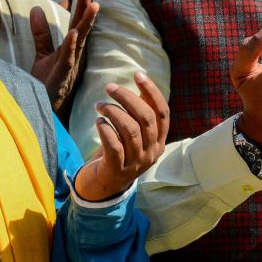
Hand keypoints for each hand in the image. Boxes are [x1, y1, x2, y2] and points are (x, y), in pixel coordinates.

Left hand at [30, 0, 99, 116]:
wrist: (44, 111)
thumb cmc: (47, 83)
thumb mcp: (43, 54)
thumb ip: (41, 33)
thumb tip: (36, 8)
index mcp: (72, 47)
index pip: (76, 21)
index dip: (80, 4)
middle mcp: (75, 54)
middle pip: (81, 26)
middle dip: (85, 5)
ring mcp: (71, 65)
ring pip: (81, 40)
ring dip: (85, 23)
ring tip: (93, 5)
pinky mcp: (63, 76)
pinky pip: (68, 59)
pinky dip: (71, 46)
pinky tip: (73, 33)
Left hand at [75, 72, 168, 201]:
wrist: (103, 186)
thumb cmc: (118, 152)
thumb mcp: (132, 132)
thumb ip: (139, 112)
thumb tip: (141, 84)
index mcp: (159, 141)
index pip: (163, 112)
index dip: (152, 91)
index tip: (138, 74)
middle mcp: (151, 152)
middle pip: (145, 118)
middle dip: (127, 98)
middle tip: (109, 87)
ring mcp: (136, 163)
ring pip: (130, 130)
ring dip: (113, 111)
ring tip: (99, 105)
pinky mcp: (117, 169)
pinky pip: (114, 145)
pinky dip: (105, 130)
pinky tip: (98, 122)